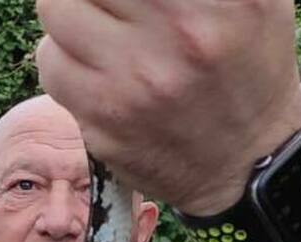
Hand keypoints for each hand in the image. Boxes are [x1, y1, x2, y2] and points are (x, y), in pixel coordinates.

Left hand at [35, 0, 300, 214]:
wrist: (250, 166)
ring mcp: (142, 77)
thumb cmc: (247, 61)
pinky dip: (65, 61)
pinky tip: (102, 72)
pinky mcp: (107, 118)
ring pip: (56, 6)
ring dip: (72, 12)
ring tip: (107, 29)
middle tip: (110, 4)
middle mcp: (186, 30)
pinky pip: (50, 61)